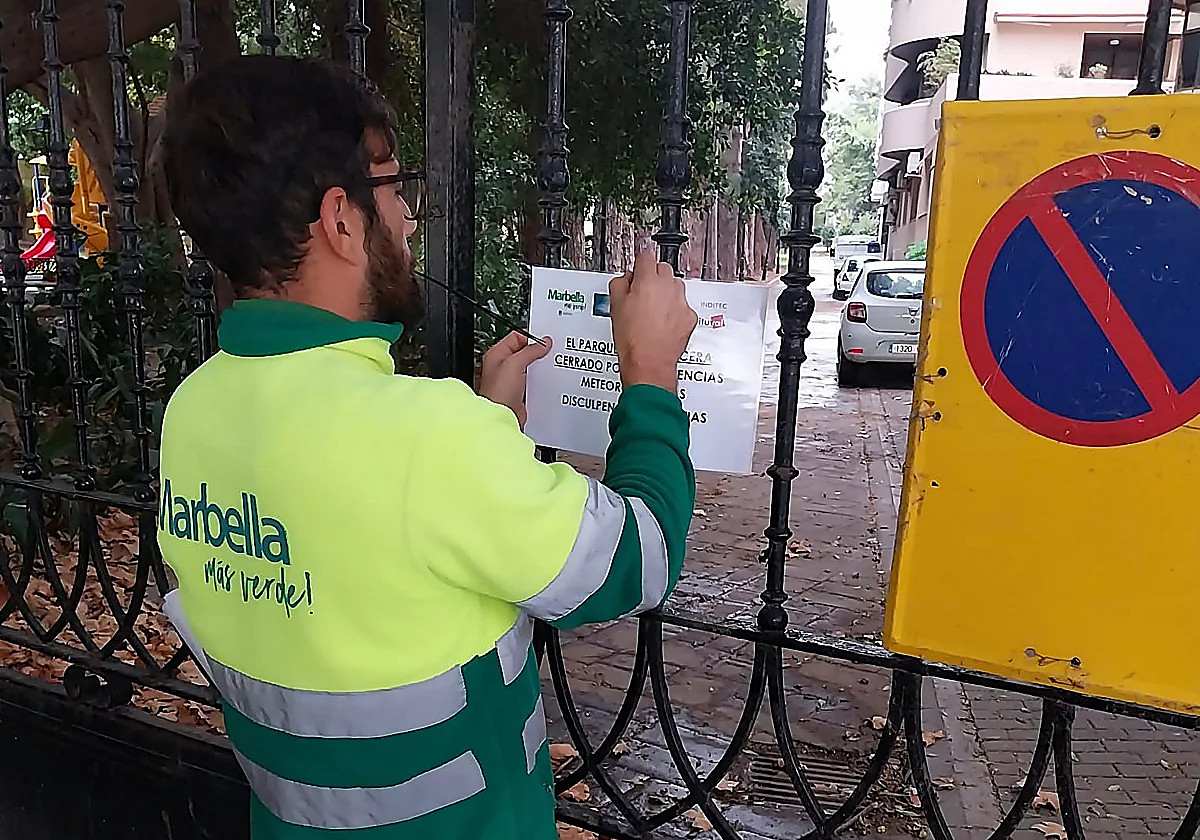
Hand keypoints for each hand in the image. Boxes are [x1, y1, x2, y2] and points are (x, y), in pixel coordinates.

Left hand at [478, 331, 551, 428]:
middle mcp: (503, 366)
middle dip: (538, 352)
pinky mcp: (520, 391)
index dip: (531, 338)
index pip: (517, 337)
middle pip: (525, 351)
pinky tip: (547, 380)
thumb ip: (530, 351)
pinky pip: (533, 380)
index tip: (545, 341)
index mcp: (497, 354)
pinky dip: (541, 379)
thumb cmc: (499, 393)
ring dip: (540, 366)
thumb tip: (543, 343)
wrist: (501, 417)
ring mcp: (512, 379)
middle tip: (550, 352)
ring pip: (530, 366)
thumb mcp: (514, 363)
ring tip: (550, 366)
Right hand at [609, 250, 697, 392]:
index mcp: (648, 280)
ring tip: (652, 309)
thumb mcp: (615, 306)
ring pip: (675, 286)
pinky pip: (682, 306)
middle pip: (663, 268)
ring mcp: (681, 302)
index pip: (645, 257)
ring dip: (665, 292)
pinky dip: (674, 310)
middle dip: (653, 277)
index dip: (639, 264)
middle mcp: (668, 288)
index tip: (637, 270)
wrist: (649, 363)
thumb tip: (626, 279)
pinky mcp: (689, 317)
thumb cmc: (632, 339)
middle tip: (642, 292)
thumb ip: (619, 283)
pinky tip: (662, 323)